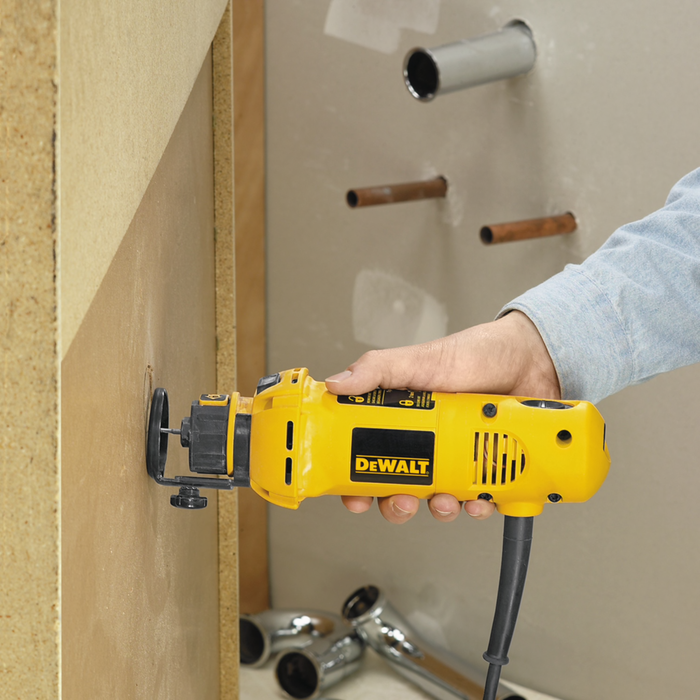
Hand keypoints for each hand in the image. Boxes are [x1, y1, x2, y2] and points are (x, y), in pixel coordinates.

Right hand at [325, 311, 559, 523]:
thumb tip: (337, 384)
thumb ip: (379, 370)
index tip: (354, 497)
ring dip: (438, 509)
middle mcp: (427, 442)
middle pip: (397, 487)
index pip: (366, 456)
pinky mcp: (487, 468)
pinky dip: (477, 506)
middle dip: (396, 504)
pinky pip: (477, 500)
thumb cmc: (474, 354)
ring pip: (436, 500)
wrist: (532, 358)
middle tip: (402, 500)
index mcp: (402, 420)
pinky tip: (481, 497)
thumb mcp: (421, 359)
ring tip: (446, 499)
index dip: (355, 481)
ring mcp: (457, 458)